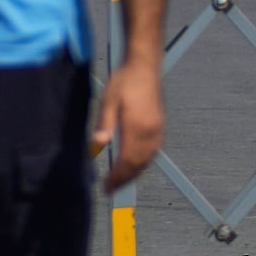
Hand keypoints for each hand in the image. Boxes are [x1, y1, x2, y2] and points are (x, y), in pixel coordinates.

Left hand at [92, 57, 166, 186]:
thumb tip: (96, 146)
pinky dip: (144, 162)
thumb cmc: (124, 81)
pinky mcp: (159, 125)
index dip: (117, 176)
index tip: (106, 187)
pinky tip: (135, 165)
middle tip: (111, 189)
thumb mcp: (108, 101)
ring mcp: (157, 128)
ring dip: (135, 173)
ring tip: (121, 181)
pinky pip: (153, 151)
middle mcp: (150, 131)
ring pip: (148, 159)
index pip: (127, 160)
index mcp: (137, 126)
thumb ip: (104, 124)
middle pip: (139, 164)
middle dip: (125, 179)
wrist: (145, 66)